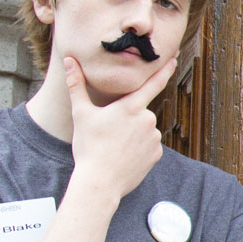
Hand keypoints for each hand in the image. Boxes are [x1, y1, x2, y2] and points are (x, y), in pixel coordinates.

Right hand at [63, 54, 173, 201]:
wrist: (100, 182)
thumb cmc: (88, 147)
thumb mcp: (80, 114)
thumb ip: (76, 84)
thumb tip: (68, 60)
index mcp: (131, 107)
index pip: (153, 83)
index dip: (164, 70)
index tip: (174, 59)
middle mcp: (148, 120)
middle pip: (139, 111)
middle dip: (127, 118)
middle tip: (108, 133)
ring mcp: (155, 138)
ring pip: (144, 129)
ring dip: (132, 134)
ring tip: (114, 147)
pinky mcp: (157, 154)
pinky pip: (148, 145)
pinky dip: (138, 148)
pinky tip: (124, 156)